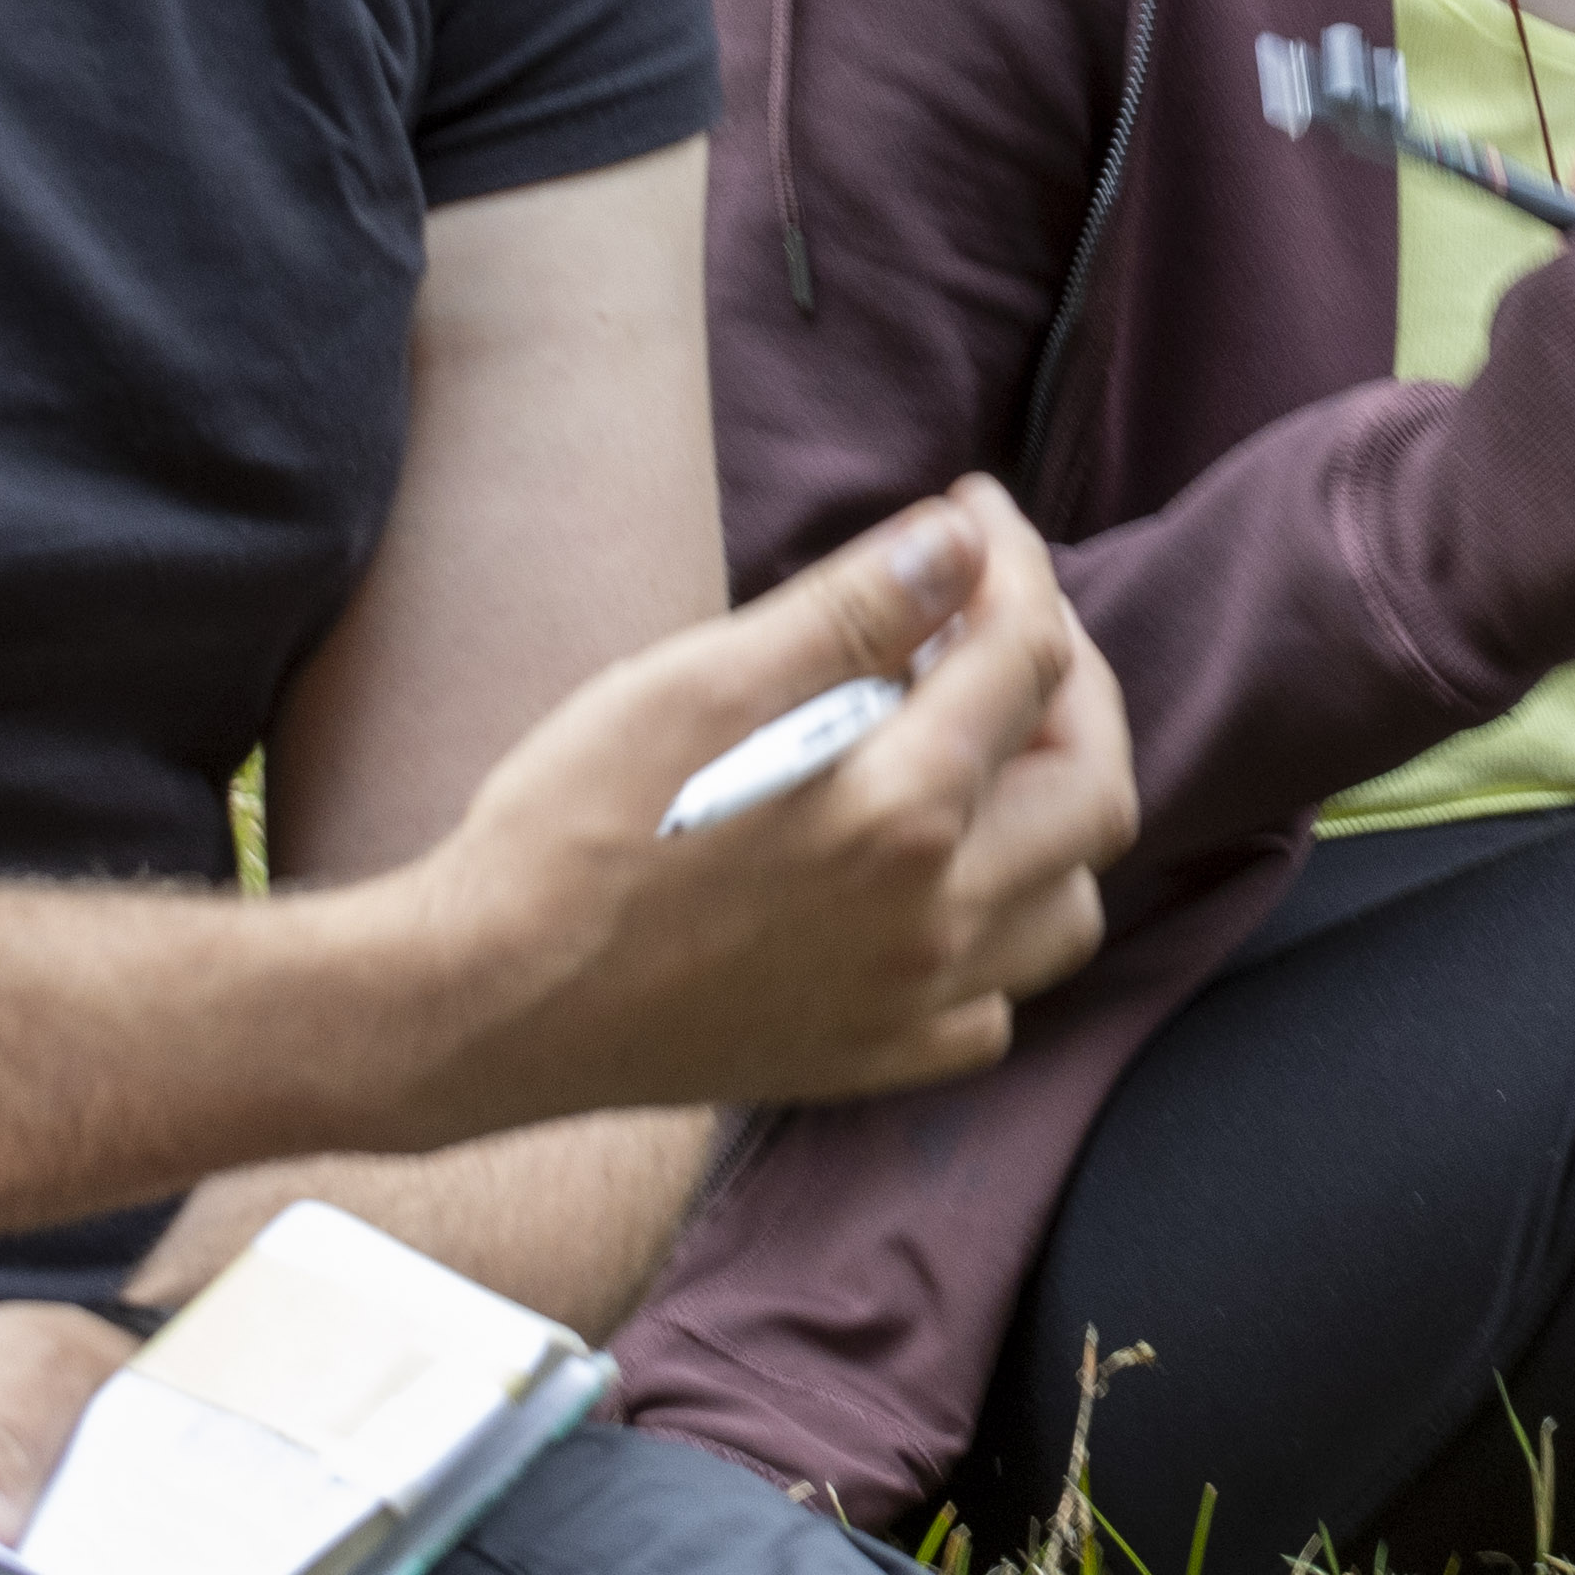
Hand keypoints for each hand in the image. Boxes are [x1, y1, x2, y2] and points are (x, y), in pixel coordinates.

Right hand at [386, 479, 1139, 1132]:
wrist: (483, 1002)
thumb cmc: (571, 827)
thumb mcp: (702, 681)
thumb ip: (852, 609)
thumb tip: (958, 539)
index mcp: (903, 809)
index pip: (1027, 655)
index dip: (1013, 560)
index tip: (971, 512)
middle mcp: (937, 919)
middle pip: (1092, 786)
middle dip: (1068, 678)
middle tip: (1000, 617)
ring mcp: (911, 1006)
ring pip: (1067, 907)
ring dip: (1054, 812)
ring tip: (983, 743)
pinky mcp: (868, 1062)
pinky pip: (994, 1006)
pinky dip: (998, 931)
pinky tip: (935, 880)